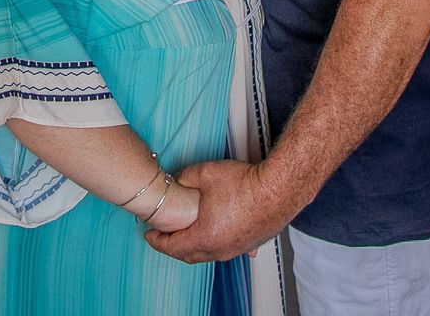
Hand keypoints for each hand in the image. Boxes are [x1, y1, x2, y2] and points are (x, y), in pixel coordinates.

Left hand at [144, 160, 291, 262]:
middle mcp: (221, 249)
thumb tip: (176, 181)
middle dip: (174, 246)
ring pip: (209, 253)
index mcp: (205, 237)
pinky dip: (220, 242)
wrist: (279, 188)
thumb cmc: (247, 184)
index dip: (157, 241)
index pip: (173, 247)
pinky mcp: (251, 243)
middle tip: (165, 236)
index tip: (150, 234)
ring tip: (188, 233)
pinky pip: (230, 248)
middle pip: (189, 255)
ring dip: (196, 245)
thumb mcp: (205, 173)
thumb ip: (184, 178)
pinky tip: (222, 234)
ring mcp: (237, 249)